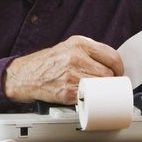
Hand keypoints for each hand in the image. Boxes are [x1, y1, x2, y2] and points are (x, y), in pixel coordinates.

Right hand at [3, 35, 123, 103]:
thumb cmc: (47, 62)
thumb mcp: (69, 47)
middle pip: (108, 73)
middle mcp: (76, 57)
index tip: (118, 73)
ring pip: (100, 85)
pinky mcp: (67, 91)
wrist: (24, 75)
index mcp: (79, 43)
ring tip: (94, 89)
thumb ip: (89, 52)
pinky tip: (84, 96)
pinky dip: (89, 98)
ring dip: (100, 90)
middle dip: (109, 80)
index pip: (112, 56)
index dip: (118, 67)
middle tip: (106, 84)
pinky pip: (88, 97)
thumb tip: (111, 63)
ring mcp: (71, 75)